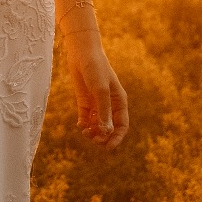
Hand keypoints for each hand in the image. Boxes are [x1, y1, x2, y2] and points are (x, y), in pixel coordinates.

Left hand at [64, 32, 128, 149]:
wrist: (81, 54)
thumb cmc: (95, 69)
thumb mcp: (101, 91)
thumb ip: (103, 112)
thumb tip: (106, 132)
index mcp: (119, 102)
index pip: (122, 125)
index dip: (117, 138)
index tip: (108, 147)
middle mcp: (109, 105)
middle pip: (109, 128)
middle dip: (102, 136)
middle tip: (93, 139)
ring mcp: (97, 104)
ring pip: (97, 125)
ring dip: (92, 131)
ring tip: (84, 131)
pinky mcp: (85, 102)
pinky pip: (86, 119)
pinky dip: (83, 124)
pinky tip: (80, 124)